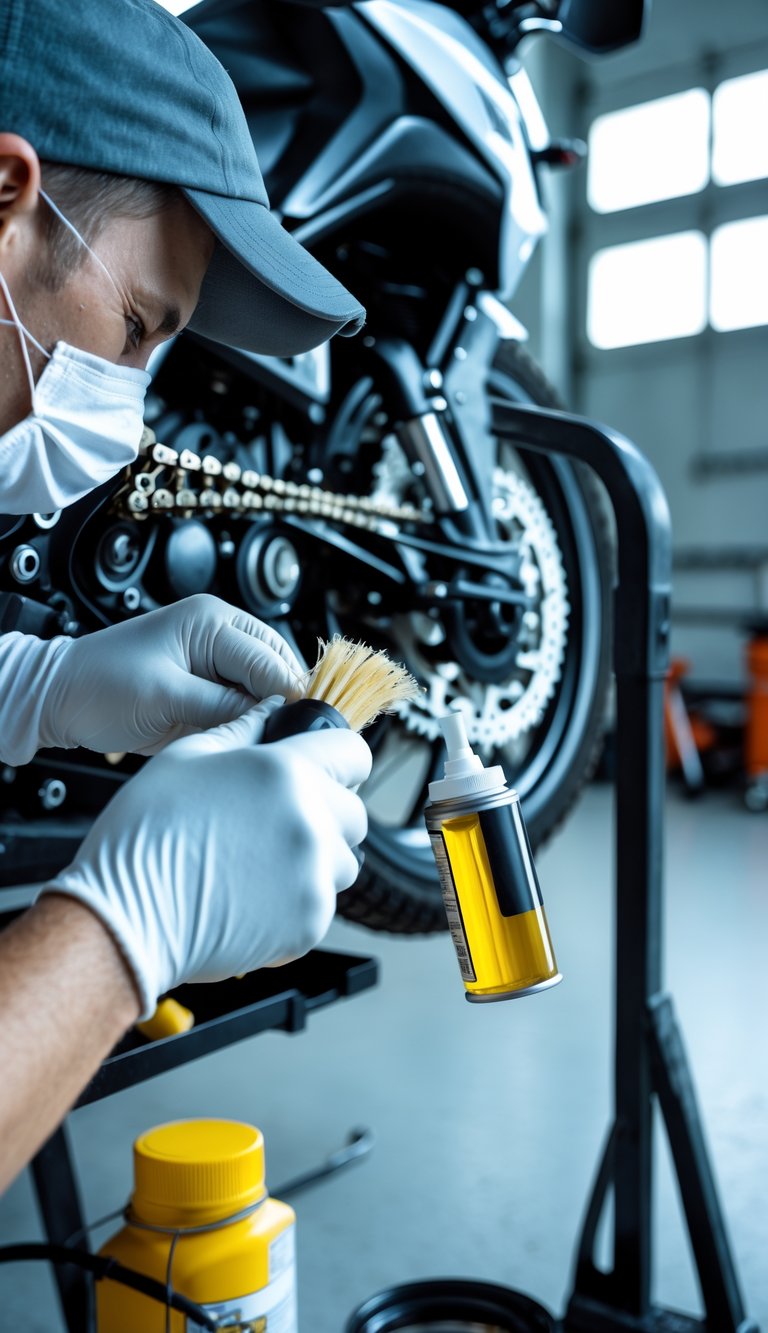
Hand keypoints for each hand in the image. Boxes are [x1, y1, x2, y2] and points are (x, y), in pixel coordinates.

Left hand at [38, 594, 303, 754]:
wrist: (61, 700)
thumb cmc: (100, 685)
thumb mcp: (166, 697)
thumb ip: (224, 705)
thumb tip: (273, 714)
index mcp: (211, 620)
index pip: (269, 658)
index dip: (287, 694)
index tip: (298, 727)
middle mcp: (219, 635)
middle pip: (275, 670)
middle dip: (280, 703)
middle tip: (283, 738)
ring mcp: (214, 663)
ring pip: (263, 692)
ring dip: (263, 715)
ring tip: (260, 740)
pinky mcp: (207, 690)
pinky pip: (242, 708)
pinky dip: (245, 725)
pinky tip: (242, 740)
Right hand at [40, 699, 371, 1016]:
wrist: (126, 918)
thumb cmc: (145, 837)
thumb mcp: (185, 759)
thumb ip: (241, 730)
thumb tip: (269, 709)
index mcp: (284, 771)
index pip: (354, 753)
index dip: (339, 759)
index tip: (325, 770)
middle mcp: (310, 821)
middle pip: (353, 813)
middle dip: (326, 814)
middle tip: (275, 824)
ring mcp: (313, 876)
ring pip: (342, 861)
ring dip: (315, 860)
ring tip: (259, 863)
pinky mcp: (310, 922)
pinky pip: (323, 904)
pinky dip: (297, 901)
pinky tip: (251, 895)